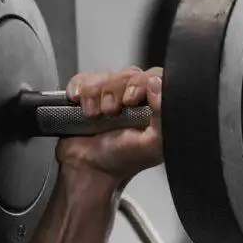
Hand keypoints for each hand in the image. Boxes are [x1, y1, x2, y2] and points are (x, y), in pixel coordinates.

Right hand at [55, 66, 165, 184]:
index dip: (140, 83)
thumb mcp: (152, 145)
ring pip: (104, 75)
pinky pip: (83, 78)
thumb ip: (164, 118)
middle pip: (127, 74)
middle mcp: (134, 98)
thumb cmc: (121, 160)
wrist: (88, 169)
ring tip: (93, 115)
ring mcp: (110, 95)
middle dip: (113, 92)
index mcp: (154, 107)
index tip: (130, 101)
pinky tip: (79, 103)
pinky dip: (78, 89)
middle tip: (109, 113)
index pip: (154, 77)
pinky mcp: (87, 94)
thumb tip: (159, 87)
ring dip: (94, 95)